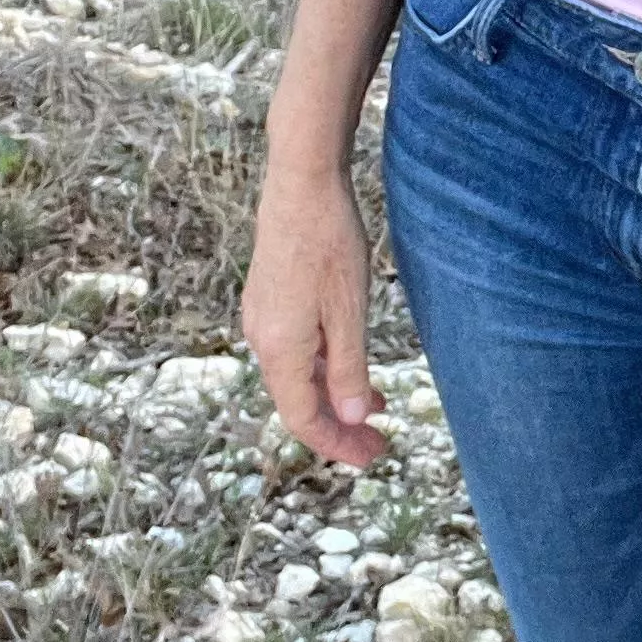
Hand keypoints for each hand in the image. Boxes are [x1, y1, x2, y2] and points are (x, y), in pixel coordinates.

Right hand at [242, 159, 386, 466]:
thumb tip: (353, 420)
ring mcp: (263, 318)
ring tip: (376, 409)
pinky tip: (351, 363)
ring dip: (334, 397)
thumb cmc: (329, 244)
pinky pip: (295, 350)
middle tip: (378, 445)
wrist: (300, 185)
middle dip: (339, 427)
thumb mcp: (348, 312)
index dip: (338, 444)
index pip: (303, 418)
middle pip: (298, 401)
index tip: (373, 456)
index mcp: (280, 349)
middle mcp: (262, 339)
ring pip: (297, 376)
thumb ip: (349, 369)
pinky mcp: (270, 300)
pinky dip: (324, 367)